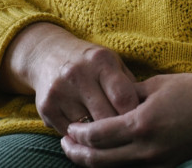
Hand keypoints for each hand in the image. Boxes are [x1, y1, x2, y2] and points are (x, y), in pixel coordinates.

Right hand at [0, 22, 138, 134]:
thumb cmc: (91, 63)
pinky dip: (81, 137)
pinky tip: (87, 131)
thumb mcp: (112, 63)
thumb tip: (146, 113)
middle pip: (106, 117)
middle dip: (119, 128)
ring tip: (109, 133)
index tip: (141, 122)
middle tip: (128, 134)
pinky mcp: (46, 108)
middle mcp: (78, 74)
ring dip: (100, 136)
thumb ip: (129, 85)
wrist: (48, 54)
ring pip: (88, 129)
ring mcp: (60, 92)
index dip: (135, 114)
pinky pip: (70, 134)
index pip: (123, 96)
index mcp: (101, 61)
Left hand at [61, 53, 191, 166]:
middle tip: (65, 145)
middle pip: (100, 160)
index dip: (78, 134)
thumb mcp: (158, 84)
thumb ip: (130, 94)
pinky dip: (116, 165)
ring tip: (82, 153)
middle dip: (78, 154)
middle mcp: (147, 148)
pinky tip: (110, 156)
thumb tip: (109, 101)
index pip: (98, 135)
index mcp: (142, 123)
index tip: (69, 129)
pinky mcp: (168, 165)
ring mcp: (158, 161)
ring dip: (94, 162)